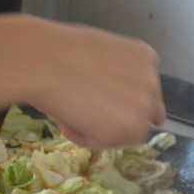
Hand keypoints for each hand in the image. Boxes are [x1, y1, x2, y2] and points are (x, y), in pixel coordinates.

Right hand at [17, 18, 165, 148]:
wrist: (42, 61)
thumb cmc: (59, 49)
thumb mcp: (101, 54)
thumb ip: (115, 74)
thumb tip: (106, 94)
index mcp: (146, 58)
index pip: (145, 91)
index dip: (123, 100)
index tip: (103, 103)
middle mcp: (152, 83)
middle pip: (143, 115)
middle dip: (119, 117)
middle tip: (88, 116)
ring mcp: (143, 109)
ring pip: (126, 133)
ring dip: (101, 130)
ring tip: (70, 114)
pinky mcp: (127, 130)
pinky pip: (107, 143)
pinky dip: (86, 139)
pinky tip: (67, 120)